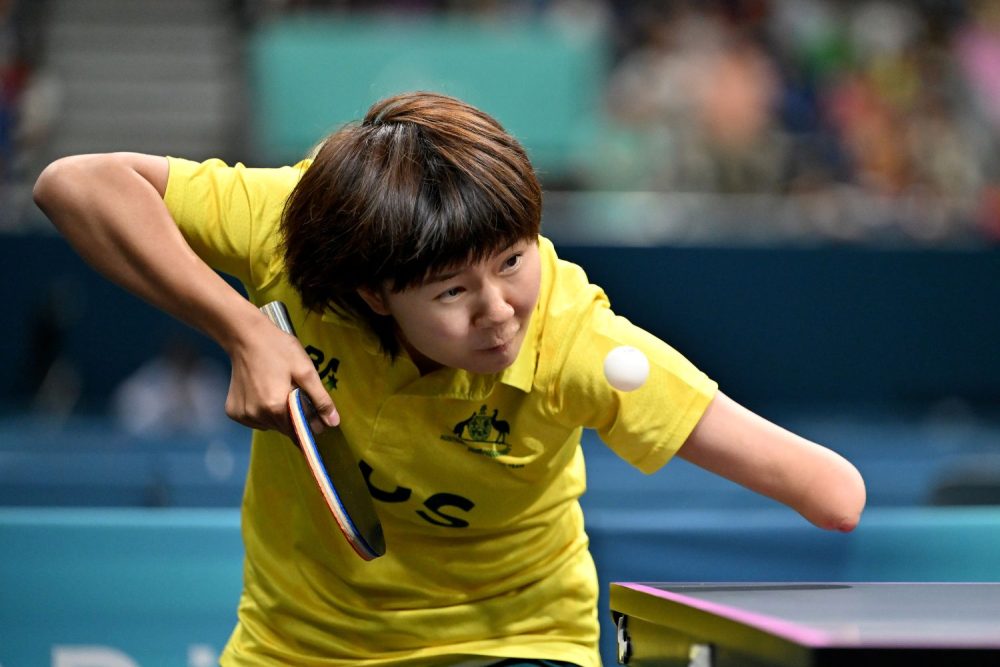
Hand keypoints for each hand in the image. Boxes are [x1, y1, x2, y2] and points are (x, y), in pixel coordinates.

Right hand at [223, 314, 338, 437]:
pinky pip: (255, 420)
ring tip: (276, 390)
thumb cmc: (278, 349)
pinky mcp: (233, 411)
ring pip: (270, 425)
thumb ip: (320, 399)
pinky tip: (263, 393)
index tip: (311, 409)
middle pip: (284, 428)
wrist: (245, 336)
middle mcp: (257, 415)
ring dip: (277, 414)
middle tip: (292, 391)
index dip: (308, 424)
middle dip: (293, 416)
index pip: (298, 432)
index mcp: (275, 407)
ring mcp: (243, 415)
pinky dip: (262, 411)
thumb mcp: (306, 371)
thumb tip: (333, 423)